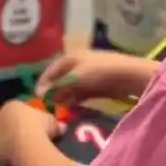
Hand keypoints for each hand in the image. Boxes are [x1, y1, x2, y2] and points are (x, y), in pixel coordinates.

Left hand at [0, 100, 62, 165]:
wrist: (27, 143)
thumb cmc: (40, 126)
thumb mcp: (52, 122)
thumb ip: (55, 124)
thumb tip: (62, 127)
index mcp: (12, 106)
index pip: (19, 111)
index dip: (29, 120)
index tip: (38, 127)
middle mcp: (0, 117)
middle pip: (9, 125)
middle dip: (19, 132)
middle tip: (32, 141)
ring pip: (5, 139)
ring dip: (13, 144)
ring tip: (27, 153)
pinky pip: (3, 153)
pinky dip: (10, 156)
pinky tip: (21, 161)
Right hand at [37, 49, 158, 103]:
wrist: (129, 76)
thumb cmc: (99, 72)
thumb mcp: (75, 77)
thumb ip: (58, 86)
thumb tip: (41, 94)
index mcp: (72, 57)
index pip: (52, 69)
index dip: (44, 82)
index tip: (37, 96)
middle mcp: (79, 64)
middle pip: (62, 79)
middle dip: (54, 91)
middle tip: (48, 105)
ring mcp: (90, 76)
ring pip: (72, 87)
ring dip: (65, 97)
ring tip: (60, 108)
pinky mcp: (98, 86)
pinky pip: (83, 94)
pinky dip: (77, 100)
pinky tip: (74, 108)